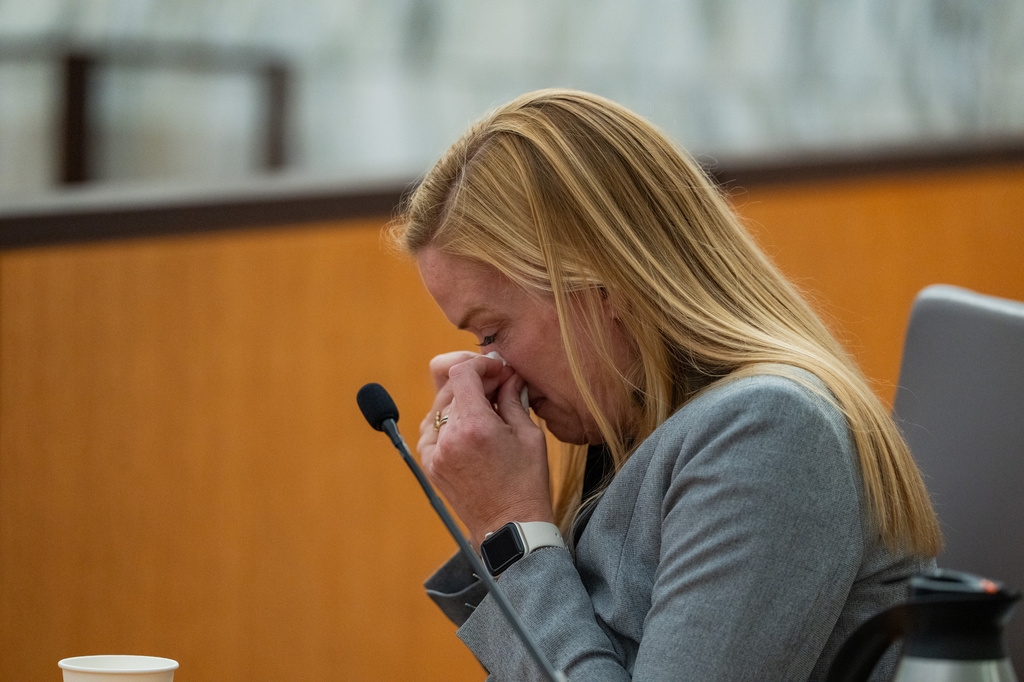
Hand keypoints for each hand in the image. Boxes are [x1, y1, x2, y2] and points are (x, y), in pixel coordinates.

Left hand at [418, 353, 553, 548]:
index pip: (462, 372)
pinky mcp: (429, 464)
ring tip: (486, 409)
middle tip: (499, 386)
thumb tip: (508, 375)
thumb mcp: (529, 435)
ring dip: (461, 399)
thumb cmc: (526, 483)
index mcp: (474, 426)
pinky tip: (468, 425)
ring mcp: (434, 452)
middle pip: (451, 387)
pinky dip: (447, 420)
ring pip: (440, 406)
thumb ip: (513, 398)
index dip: (481, 364)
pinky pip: (431, 429)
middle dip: (475, 381)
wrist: (509, 527)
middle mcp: (448, 437)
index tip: (497, 370)